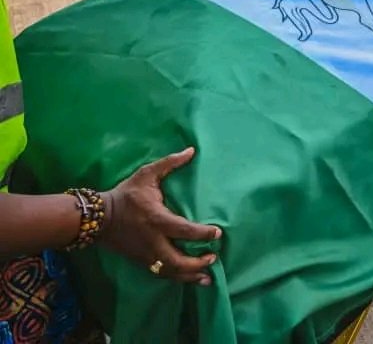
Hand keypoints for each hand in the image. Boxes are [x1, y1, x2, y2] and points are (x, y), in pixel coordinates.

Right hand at [100, 147, 221, 284]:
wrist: (97, 218)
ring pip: (169, 272)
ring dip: (189, 276)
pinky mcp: (140, 261)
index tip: (217, 233)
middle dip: (196, 264)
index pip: (183, 230)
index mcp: (156, 219)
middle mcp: (152, 240)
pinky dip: (176, 278)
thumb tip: (191, 150)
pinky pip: (160, 273)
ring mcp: (145, 254)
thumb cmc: (126, 194)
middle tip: (213, 258)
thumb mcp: (146, 174)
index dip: (202, 234)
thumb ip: (169, 163)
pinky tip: (189, 279)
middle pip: (176, 261)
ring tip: (207, 277)